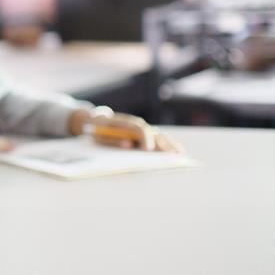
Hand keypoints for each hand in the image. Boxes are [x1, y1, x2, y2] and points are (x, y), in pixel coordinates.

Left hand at [69, 108, 183, 152]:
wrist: (95, 119)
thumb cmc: (96, 129)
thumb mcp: (98, 134)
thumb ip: (113, 139)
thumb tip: (129, 145)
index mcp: (125, 123)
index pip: (139, 129)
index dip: (145, 138)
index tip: (148, 149)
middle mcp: (136, 123)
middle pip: (152, 133)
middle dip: (162, 144)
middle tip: (172, 155)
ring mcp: (141, 127)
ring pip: (158, 135)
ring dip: (169, 144)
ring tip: (180, 153)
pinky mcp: (143, 133)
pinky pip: (157, 138)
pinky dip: (167, 144)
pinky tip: (176, 151)